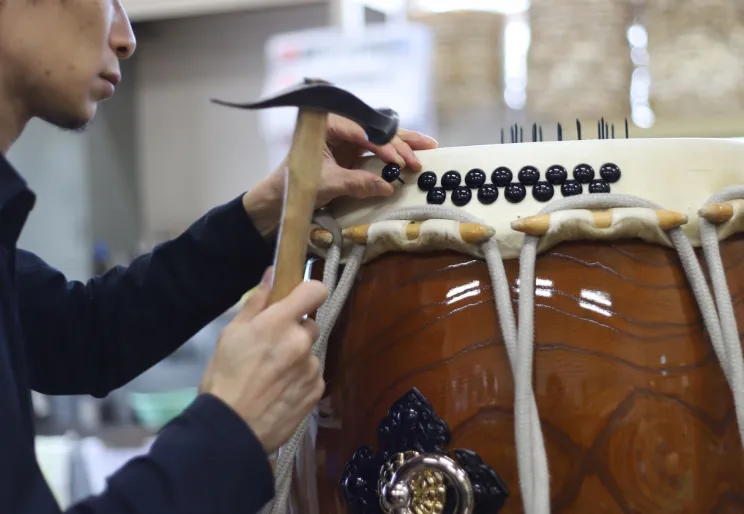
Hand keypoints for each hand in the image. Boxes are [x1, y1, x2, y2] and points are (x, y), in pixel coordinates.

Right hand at [199, 268, 327, 452]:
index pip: (316, 290)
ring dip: (298, 357)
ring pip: (311, 352)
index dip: (309, 292)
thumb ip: (256, 303)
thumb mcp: (231, 334)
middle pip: (311, 324)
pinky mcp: (316, 391)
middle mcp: (302, 342)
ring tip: (272, 376)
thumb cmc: (224, 378)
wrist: (231, 429)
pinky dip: (300, 379)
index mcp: (280, 323)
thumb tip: (271, 275)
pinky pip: (312, 375)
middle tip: (272, 347)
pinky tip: (279, 391)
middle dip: (296, 331)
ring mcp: (312, 367)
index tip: (298, 300)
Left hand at [243, 114, 437, 235]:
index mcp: (326, 125)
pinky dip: (394, 154)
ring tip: (429, 146)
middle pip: (376, 130)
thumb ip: (357, 183)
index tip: (399, 161)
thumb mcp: (327, 184)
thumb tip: (388, 186)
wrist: (279, 199)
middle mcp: (338, 127)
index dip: (384, 146)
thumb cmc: (295, 185)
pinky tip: (412, 155)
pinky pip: (377, 151)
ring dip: (404, 144)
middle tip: (421, 154)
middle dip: (401, 142)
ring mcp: (346, 140)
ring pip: (380, 138)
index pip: (362, 132)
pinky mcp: (351, 154)